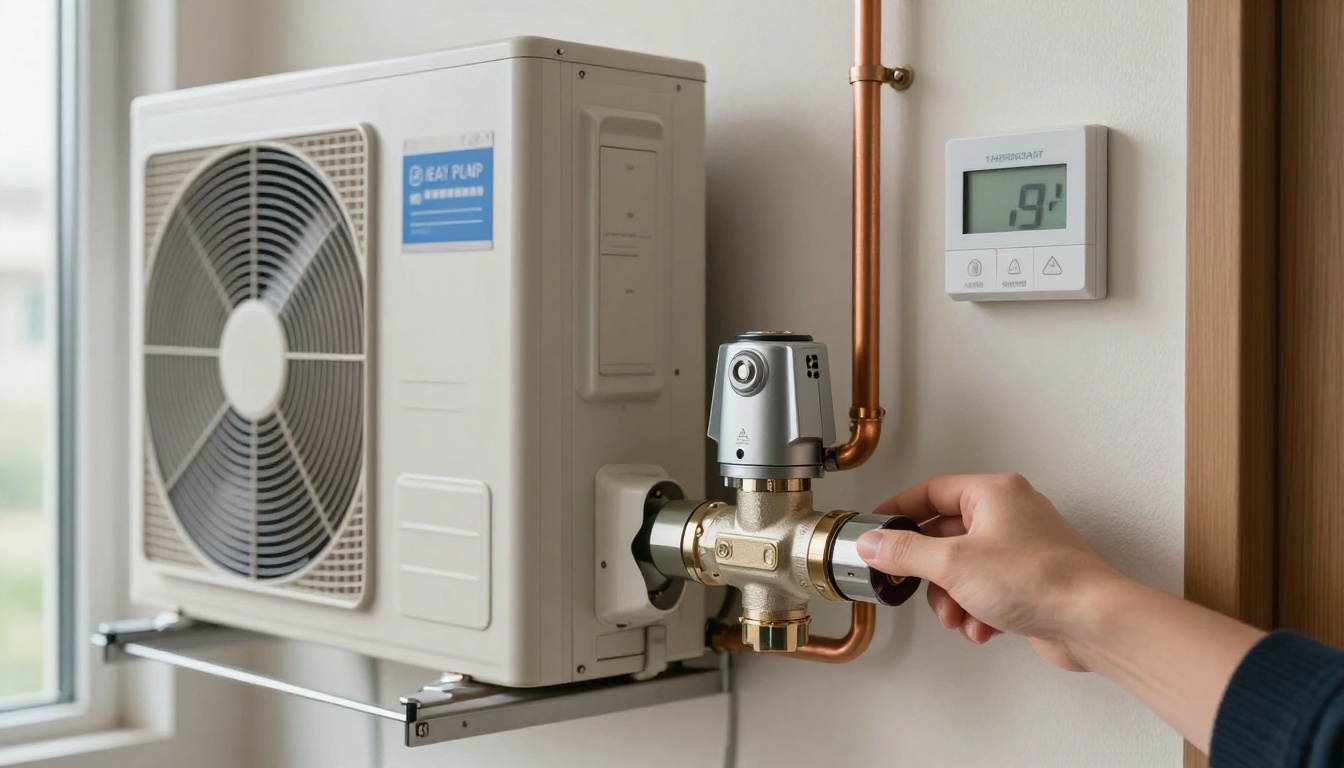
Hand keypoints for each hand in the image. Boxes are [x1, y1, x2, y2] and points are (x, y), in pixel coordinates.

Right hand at [857, 473, 1125, 670]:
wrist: (1092, 622)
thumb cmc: (1041, 579)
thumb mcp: (953, 563)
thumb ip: (904, 552)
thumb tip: (872, 543)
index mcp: (993, 494)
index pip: (931, 492)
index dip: (899, 510)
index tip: (876, 529)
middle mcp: (1010, 514)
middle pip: (945, 536)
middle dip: (930, 572)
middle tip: (911, 584)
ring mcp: (1022, 548)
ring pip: (964, 569)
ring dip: (952, 598)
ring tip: (958, 615)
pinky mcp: (1031, 581)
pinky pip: (987, 590)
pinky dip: (978, 610)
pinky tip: (983, 626)